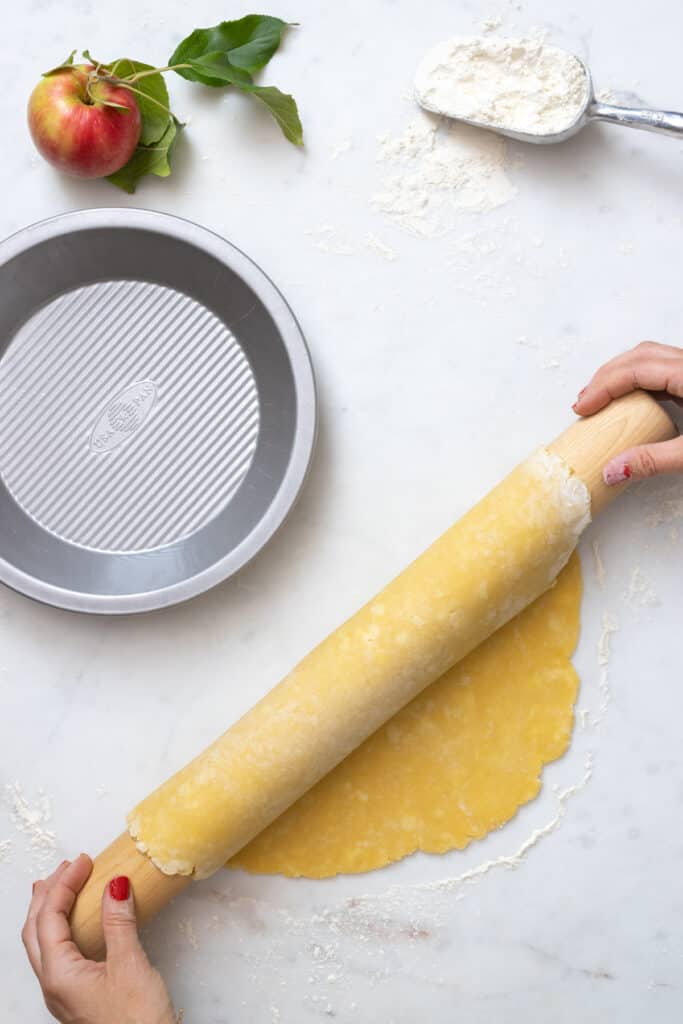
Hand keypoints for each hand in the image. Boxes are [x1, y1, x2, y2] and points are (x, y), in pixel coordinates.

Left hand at [22, 854, 176, 1023]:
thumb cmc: (137, 1022)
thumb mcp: (130, 965)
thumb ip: (118, 922)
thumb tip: (114, 885)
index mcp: (59, 975)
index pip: (48, 918)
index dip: (63, 884)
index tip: (83, 861)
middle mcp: (53, 985)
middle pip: (34, 930)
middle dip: (47, 895)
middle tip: (68, 868)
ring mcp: (63, 993)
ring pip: (43, 944)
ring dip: (51, 911)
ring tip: (66, 887)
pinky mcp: (77, 997)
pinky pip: (58, 954)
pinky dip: (63, 929)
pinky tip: (82, 923)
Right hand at [573, 341, 682, 483]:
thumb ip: (653, 460)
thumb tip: (612, 470)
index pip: (636, 369)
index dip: (603, 386)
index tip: (582, 407)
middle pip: (640, 356)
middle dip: (606, 376)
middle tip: (584, 402)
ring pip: (651, 358)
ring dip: (621, 374)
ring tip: (601, 399)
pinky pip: (663, 369)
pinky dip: (639, 381)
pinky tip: (631, 401)